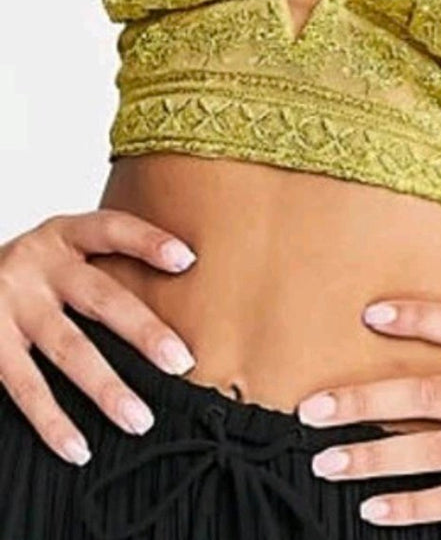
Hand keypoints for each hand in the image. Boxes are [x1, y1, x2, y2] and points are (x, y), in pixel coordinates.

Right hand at [0, 210, 197, 463]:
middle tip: (181, 362)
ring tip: (140, 419)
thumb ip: (107, 262)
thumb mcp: (64, 250)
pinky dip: (53, 422)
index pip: (111, 230)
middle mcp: (37, 266)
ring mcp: (11, 306)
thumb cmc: (35, 271)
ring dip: (107, 388)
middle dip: (143, 332)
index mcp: (64, 235)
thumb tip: (184, 282)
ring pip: (68, 349)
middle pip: (101, 298)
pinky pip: (25, 388)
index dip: (148, 241)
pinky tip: (79, 447)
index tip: (186, 259)